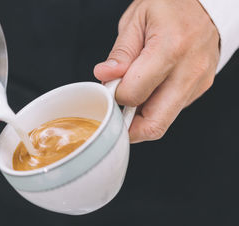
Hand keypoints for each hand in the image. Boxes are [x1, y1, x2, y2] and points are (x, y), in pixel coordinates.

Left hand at [94, 0, 219, 142]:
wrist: (205, 2)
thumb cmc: (171, 6)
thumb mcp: (137, 20)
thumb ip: (121, 53)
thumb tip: (105, 77)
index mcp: (171, 48)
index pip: (135, 94)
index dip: (115, 96)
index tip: (109, 88)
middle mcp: (190, 70)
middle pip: (155, 124)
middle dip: (129, 127)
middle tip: (115, 115)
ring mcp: (198, 82)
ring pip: (163, 120)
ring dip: (141, 116)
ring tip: (134, 92)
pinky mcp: (200, 88)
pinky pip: (172, 109)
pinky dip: (155, 106)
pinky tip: (150, 87)